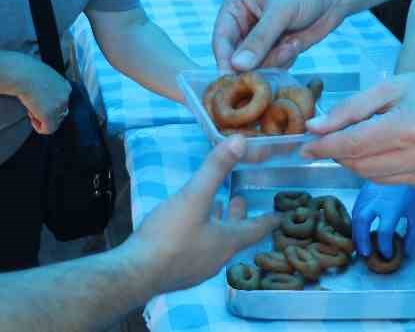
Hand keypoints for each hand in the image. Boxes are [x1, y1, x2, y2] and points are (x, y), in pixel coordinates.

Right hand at [17, 58, 72, 134]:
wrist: (23, 74)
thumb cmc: (28, 71)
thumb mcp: (45, 77)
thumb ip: (49, 87)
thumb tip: (44, 98)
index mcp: (66, 86)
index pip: (62, 102)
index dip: (49, 104)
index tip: (38, 101)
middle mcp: (65, 96)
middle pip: (60, 113)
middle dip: (47, 112)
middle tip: (34, 107)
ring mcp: (59, 106)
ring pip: (54, 122)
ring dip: (42, 119)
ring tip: (32, 110)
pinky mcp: (50, 115)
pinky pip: (48, 129)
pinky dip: (39, 127)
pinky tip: (32, 119)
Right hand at [126, 136, 279, 293]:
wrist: (136, 274)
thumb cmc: (170, 236)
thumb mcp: (194, 196)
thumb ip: (216, 168)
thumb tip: (240, 140)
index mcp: (227, 242)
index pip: (255, 230)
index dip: (267, 220)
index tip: (278, 216)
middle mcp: (216, 258)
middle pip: (235, 236)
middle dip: (239, 217)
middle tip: (240, 200)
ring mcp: (196, 268)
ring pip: (215, 244)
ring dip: (218, 225)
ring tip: (215, 208)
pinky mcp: (177, 272)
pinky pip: (197, 251)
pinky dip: (201, 235)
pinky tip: (188, 228)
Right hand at [212, 0, 340, 71]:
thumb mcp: (280, 13)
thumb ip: (259, 40)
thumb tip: (237, 66)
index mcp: (235, 8)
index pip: (221, 40)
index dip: (225, 61)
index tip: (231, 80)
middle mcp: (242, 26)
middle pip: (236, 59)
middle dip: (257, 61)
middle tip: (280, 52)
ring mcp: (259, 40)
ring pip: (255, 67)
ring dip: (274, 60)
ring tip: (292, 42)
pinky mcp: (275, 50)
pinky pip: (271, 68)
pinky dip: (284, 60)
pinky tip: (296, 43)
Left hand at [301, 66, 414, 187]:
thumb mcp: (390, 88)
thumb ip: (350, 109)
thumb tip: (315, 128)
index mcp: (409, 126)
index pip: (353, 145)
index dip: (323, 147)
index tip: (304, 146)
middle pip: (359, 164)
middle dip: (337, 153)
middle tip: (325, 139)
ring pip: (373, 178)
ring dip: (355, 163)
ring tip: (352, 143)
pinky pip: (392, 182)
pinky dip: (377, 170)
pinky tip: (379, 152)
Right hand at [351, 182, 414, 257]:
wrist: (402, 168)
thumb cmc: (409, 192)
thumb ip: (412, 234)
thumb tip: (407, 252)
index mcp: (391, 208)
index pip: (384, 232)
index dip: (385, 246)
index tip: (387, 254)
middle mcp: (376, 202)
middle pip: (363, 224)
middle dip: (362, 241)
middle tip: (365, 254)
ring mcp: (367, 197)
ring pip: (356, 217)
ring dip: (356, 234)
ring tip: (360, 246)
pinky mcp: (362, 193)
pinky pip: (355, 211)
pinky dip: (355, 224)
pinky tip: (359, 231)